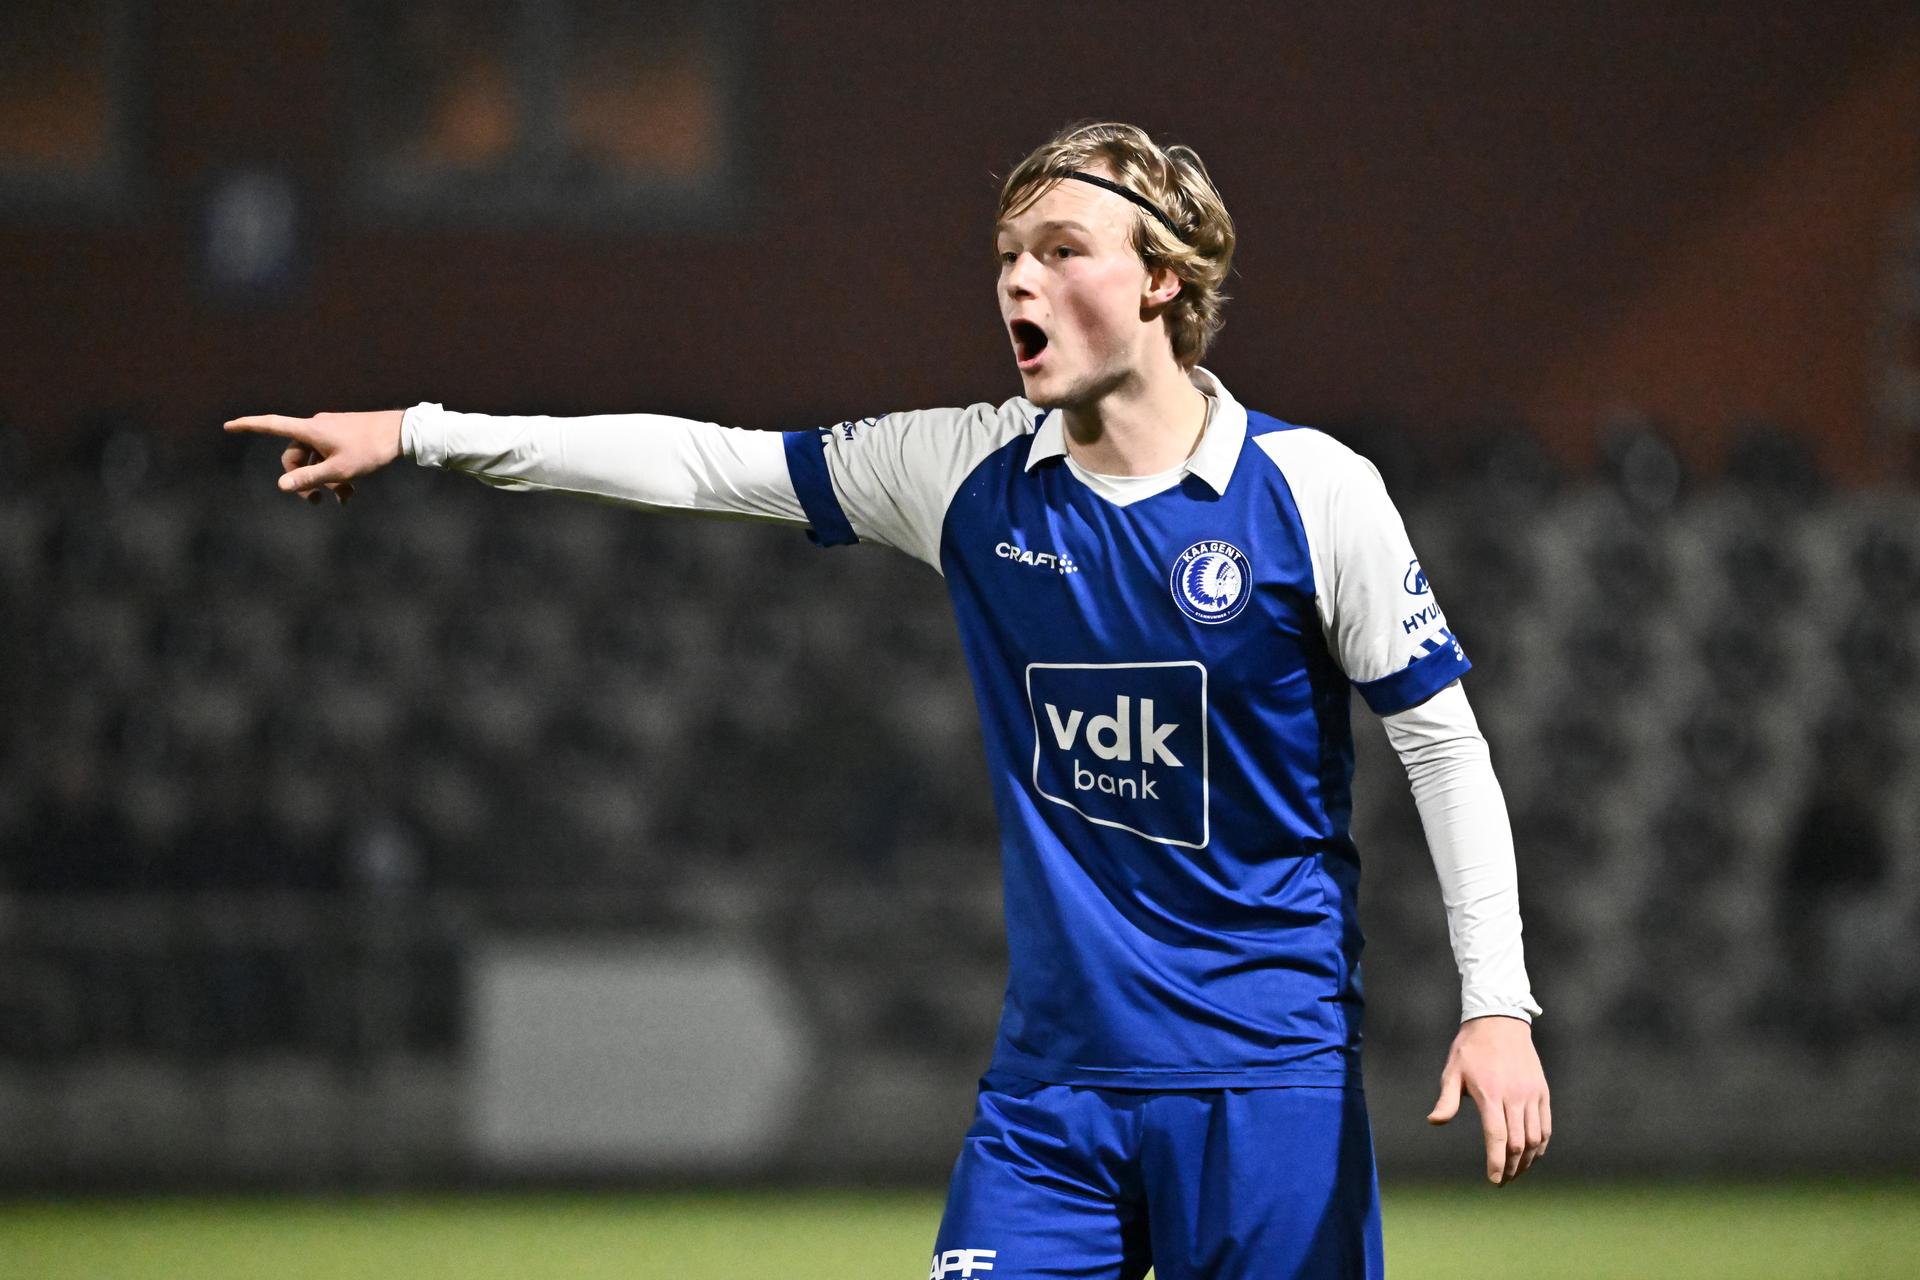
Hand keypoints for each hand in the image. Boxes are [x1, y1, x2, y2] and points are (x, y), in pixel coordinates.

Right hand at [223, 410, 405, 504]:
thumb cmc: (371, 449)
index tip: (228, 426)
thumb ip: (309, 479)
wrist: (402, 433)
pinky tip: (349, 494)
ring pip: (315, 460)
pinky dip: (335, 474)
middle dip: (301, 479)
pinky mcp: (343, 437)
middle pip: (295, 455)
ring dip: (323, 481)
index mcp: (310, 429)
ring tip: (343, 499)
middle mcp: (316, 427)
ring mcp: (330, 432)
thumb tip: (281, 486)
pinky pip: (330, 457)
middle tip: (313, 503)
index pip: (271, 425)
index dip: (249, 426)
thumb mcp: (339, 470)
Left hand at [1426, 1014, 1550, 1184]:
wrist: (1500, 1022)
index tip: (1494, 1181)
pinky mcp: (1542, 1092)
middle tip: (1502, 1180)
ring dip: (1527, 1161)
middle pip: (1518, 1144)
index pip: (1497, 1138)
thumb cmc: (1471, 1048)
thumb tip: (1434, 1121)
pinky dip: (1540, 1146)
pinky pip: (1545, 1126)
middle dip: (1511, 1168)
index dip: (1497, 1163)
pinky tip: (1531, 1155)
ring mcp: (1531, 1095)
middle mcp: (1514, 1097)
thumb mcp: (1453, 1071)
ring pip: (1534, 1139)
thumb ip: (1446, 1100)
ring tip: (1516, 1172)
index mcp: (1490, 1095)